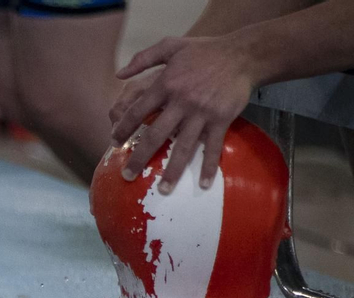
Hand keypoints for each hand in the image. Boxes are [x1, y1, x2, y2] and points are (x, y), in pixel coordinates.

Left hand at [110, 34, 260, 190]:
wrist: (243, 54)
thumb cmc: (204, 51)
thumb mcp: (171, 46)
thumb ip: (143, 58)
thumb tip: (118, 74)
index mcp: (165, 85)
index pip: (137, 112)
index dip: (123, 129)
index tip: (114, 143)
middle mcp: (181, 102)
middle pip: (155, 136)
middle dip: (139, 158)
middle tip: (127, 176)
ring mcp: (202, 113)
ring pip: (183, 147)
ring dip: (172, 170)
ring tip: (163, 190)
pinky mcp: (222, 119)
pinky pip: (213, 147)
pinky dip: (210, 166)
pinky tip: (204, 184)